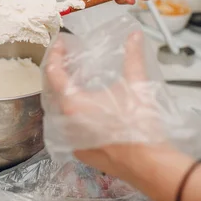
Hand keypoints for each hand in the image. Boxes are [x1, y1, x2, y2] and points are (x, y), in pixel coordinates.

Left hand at [43, 31, 171, 177]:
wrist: (149, 163)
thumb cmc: (140, 125)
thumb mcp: (136, 85)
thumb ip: (133, 57)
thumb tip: (135, 36)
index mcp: (73, 103)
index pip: (53, 73)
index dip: (56, 54)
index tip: (60, 43)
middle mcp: (65, 122)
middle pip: (51, 91)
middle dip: (57, 72)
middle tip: (66, 58)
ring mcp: (70, 139)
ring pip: (57, 111)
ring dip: (62, 94)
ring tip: (74, 79)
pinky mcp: (78, 151)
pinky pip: (67, 128)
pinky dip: (71, 113)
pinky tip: (84, 107)